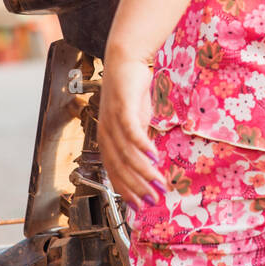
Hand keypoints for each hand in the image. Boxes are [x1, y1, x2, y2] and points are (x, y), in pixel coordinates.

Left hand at [98, 52, 165, 211]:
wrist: (125, 60)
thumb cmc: (131, 90)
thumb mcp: (136, 120)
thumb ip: (140, 140)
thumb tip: (151, 160)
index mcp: (107, 138)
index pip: (114, 171)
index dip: (127, 190)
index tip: (141, 205)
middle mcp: (106, 132)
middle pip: (120, 167)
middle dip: (137, 187)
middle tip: (153, 200)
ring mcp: (112, 120)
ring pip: (126, 153)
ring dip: (144, 171)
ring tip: (158, 183)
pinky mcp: (122, 108)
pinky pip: (131, 132)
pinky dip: (142, 147)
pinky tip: (154, 157)